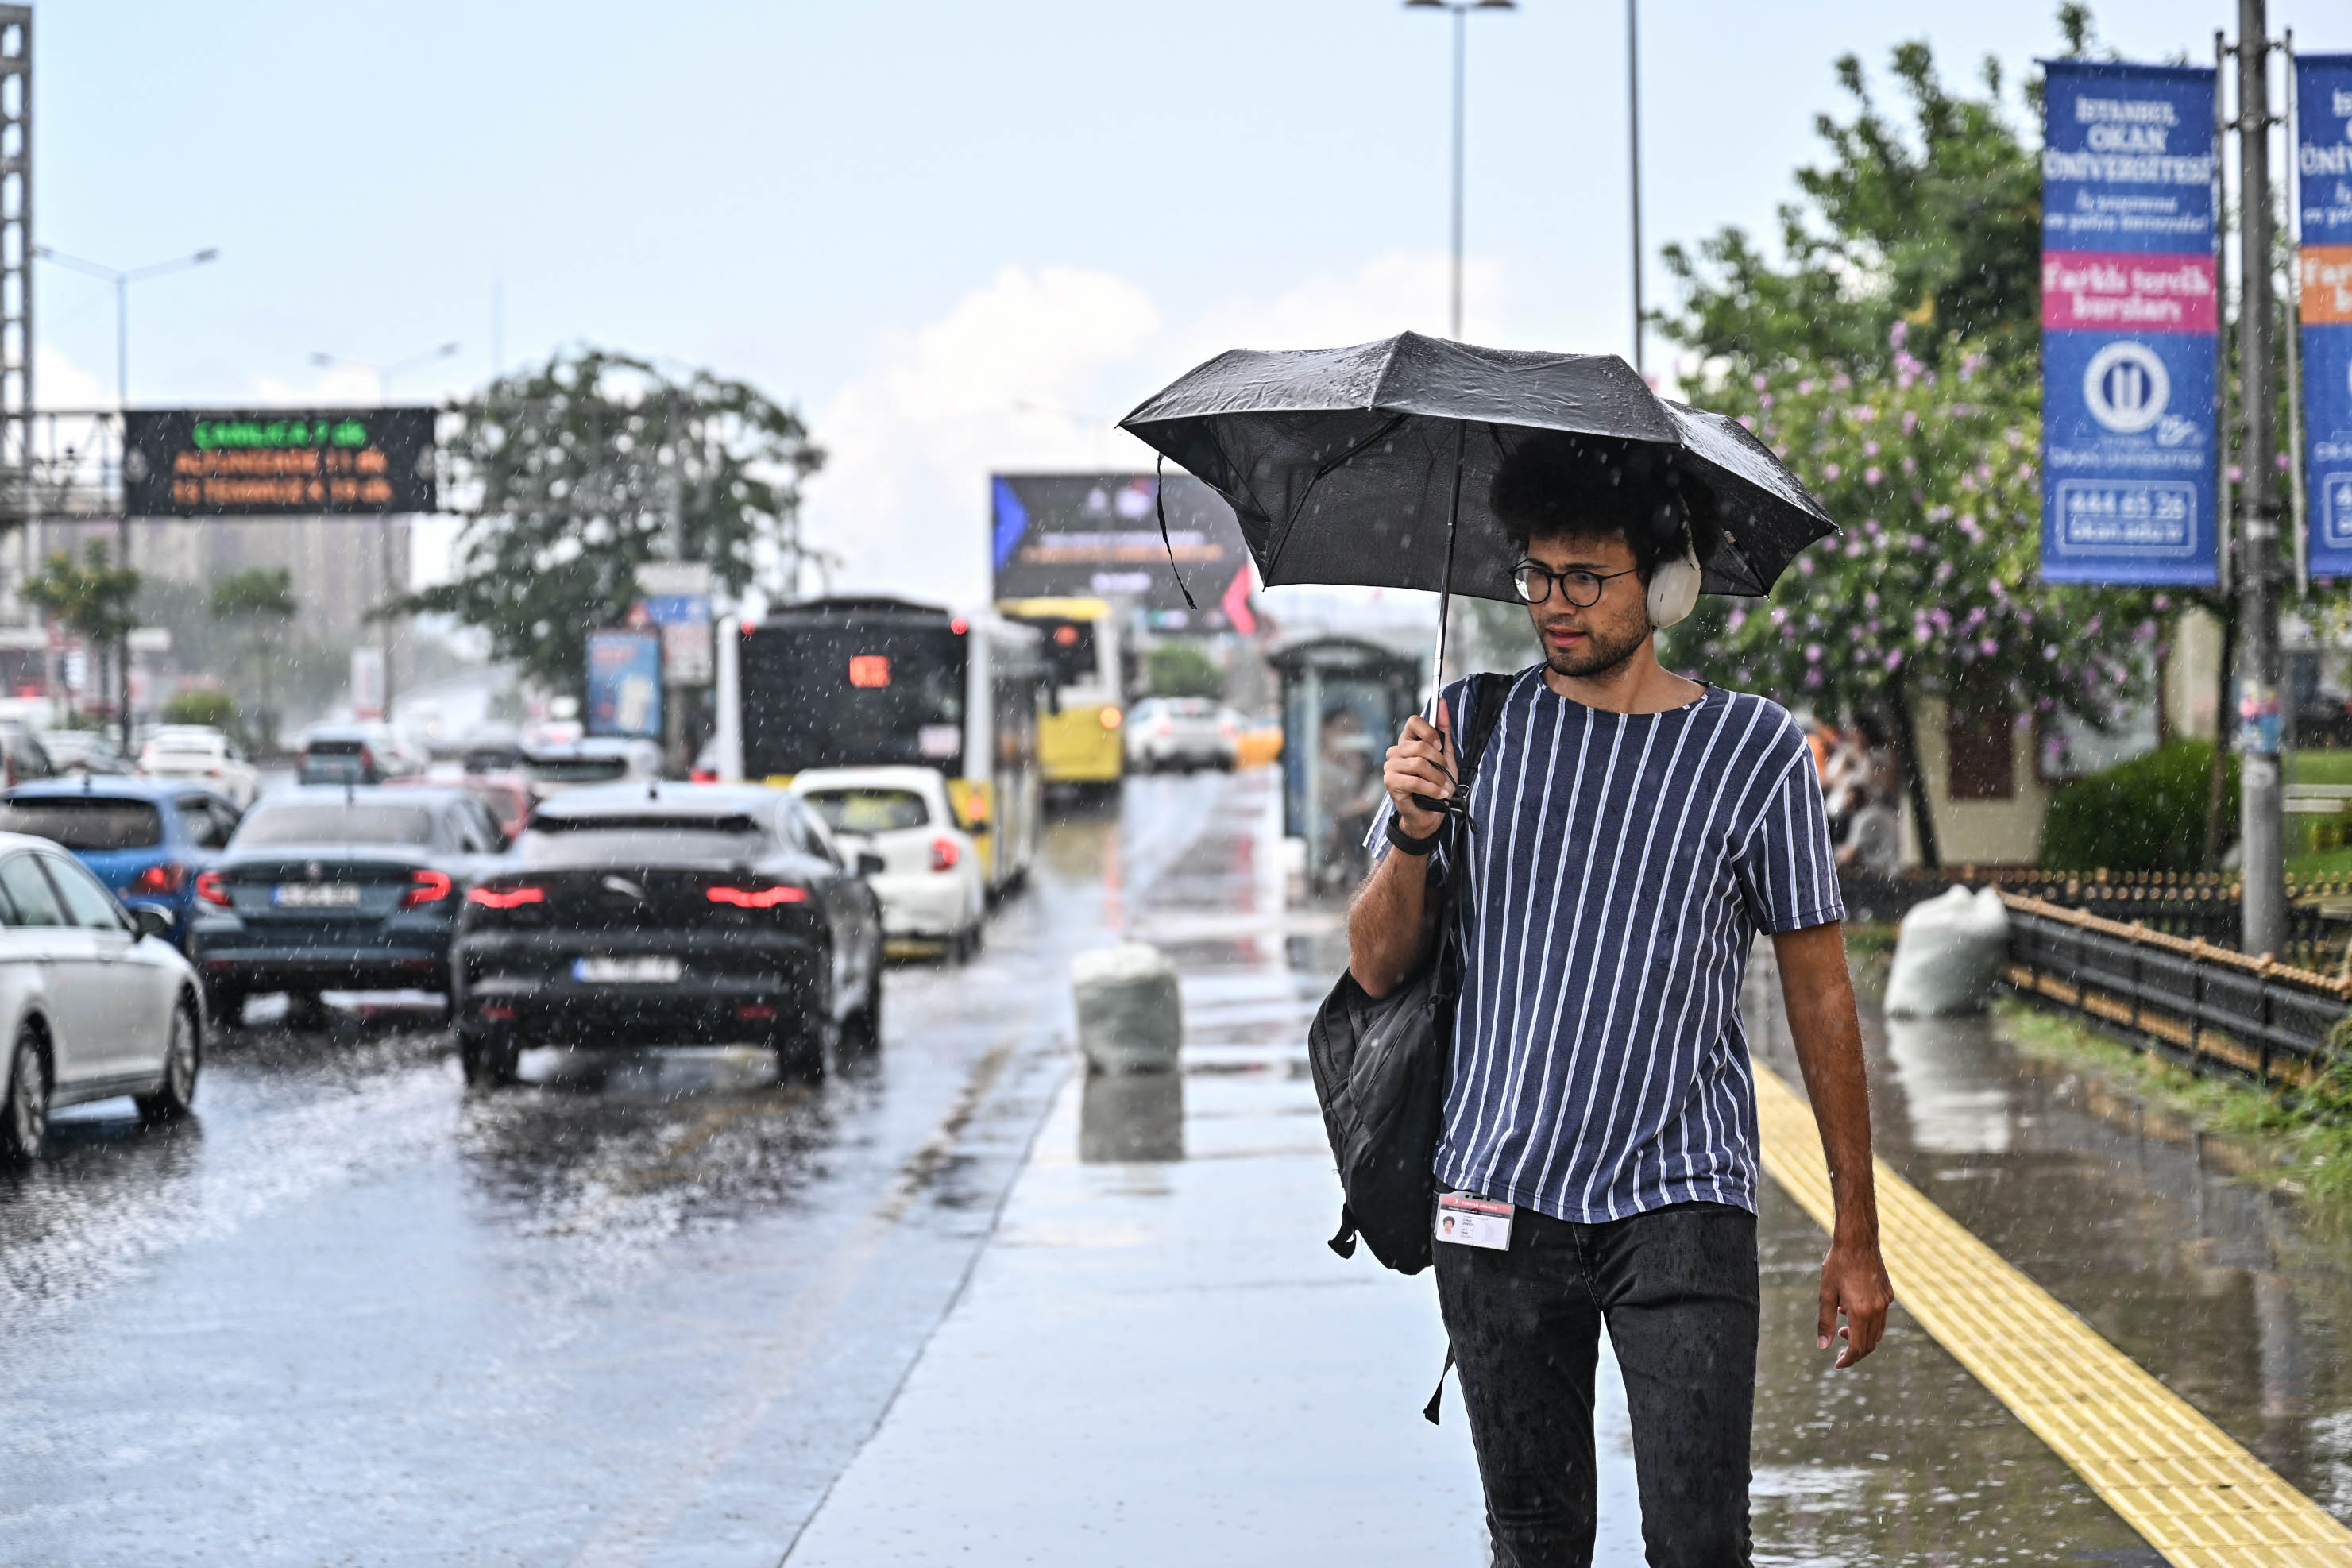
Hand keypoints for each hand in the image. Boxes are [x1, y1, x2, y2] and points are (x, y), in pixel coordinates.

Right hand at [1382, 699, 1455, 838]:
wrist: (1430, 813)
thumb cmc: (1436, 784)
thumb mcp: (1445, 755)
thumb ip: (1443, 730)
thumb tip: (1442, 702)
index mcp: (1407, 742)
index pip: (1414, 721)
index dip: (1429, 731)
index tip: (1439, 745)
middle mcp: (1396, 752)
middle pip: (1420, 746)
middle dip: (1439, 762)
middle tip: (1445, 774)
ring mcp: (1390, 767)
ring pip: (1419, 764)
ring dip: (1437, 778)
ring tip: (1443, 788)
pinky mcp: (1391, 782)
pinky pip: (1415, 780)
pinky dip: (1432, 789)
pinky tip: (1438, 794)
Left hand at [1818, 1237, 1892, 1368]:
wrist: (1857, 1240)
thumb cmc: (1838, 1264)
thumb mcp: (1826, 1293)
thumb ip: (1825, 1322)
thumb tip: (1823, 1346)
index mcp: (1861, 1311)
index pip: (1859, 1347)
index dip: (1849, 1359)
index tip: (1838, 1364)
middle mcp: (1878, 1309)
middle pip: (1870, 1343)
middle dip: (1855, 1352)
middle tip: (1840, 1353)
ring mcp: (1886, 1302)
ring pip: (1878, 1332)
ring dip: (1862, 1338)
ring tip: (1843, 1329)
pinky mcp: (1888, 1294)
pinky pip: (1881, 1318)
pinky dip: (1868, 1324)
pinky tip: (1851, 1312)